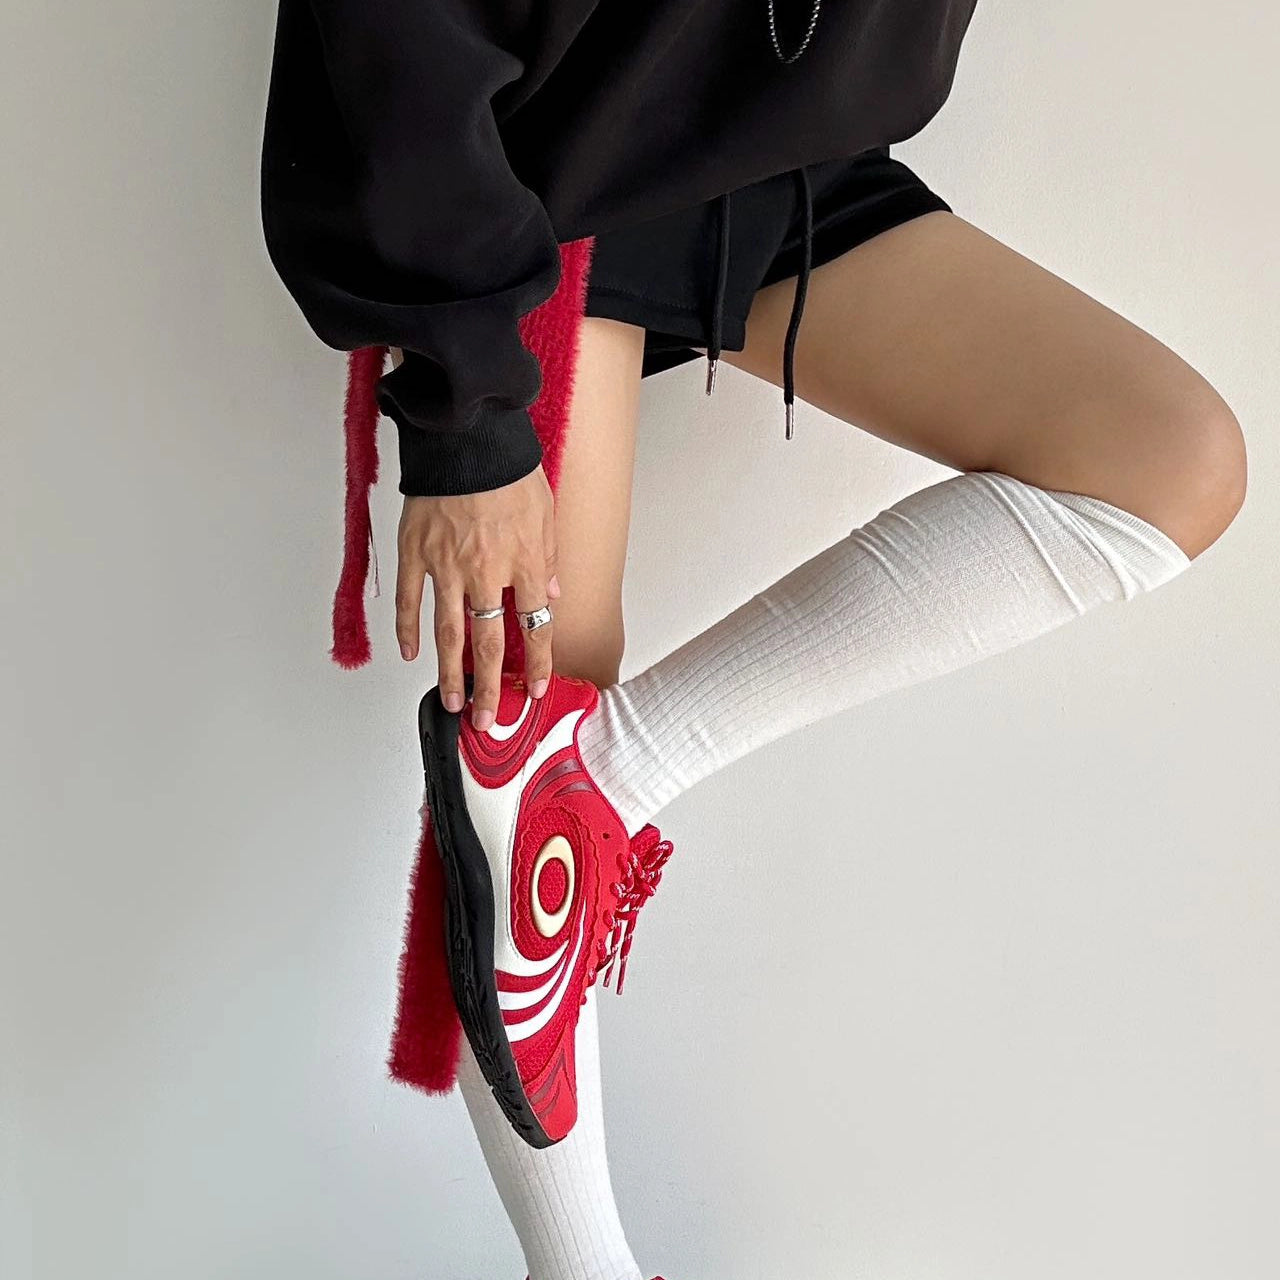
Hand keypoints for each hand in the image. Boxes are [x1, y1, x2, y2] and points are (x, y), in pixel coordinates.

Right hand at [396, 466, 559, 730]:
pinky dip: (409, 628)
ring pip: (448, 633)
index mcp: (521, 564)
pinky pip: (411, 599)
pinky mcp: (415, 552)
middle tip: (488, 720)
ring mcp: (445, 566)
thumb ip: (546, 561)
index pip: (534, 628)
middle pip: (489, 644)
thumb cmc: (507, 468)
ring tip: (454, 702)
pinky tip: (411, 653)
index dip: (538, 663)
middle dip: (491, 688)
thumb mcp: (546, 514)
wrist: (466, 435)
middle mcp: (484, 573)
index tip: (538, 689)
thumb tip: (549, 598)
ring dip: (450, 673)